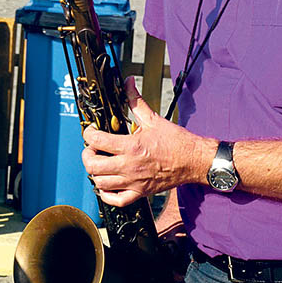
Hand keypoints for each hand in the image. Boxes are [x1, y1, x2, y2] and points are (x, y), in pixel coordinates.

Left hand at [82, 76, 208, 207]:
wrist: (194, 160)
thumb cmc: (176, 141)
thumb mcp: (153, 118)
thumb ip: (136, 100)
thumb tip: (128, 82)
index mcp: (132, 145)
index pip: (97, 140)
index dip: (88, 134)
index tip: (90, 131)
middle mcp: (130, 165)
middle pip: (93, 165)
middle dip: (87, 155)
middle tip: (91, 149)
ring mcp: (134, 182)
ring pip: (101, 183)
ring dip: (95, 173)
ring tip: (99, 164)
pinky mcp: (140, 193)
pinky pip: (117, 200)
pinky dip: (106, 195)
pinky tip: (106, 185)